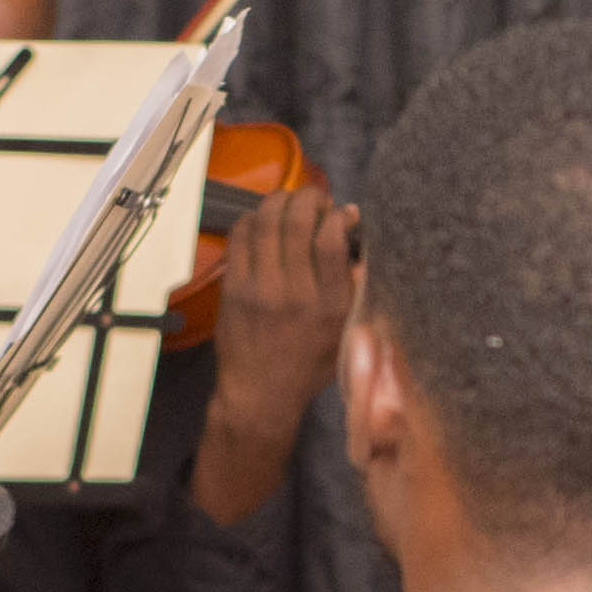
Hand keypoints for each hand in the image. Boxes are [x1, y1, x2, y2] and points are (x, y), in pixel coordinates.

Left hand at [205, 177, 364, 430]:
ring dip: (278, 201)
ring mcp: (260, 291)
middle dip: (307, 197)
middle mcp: (296, 295)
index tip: (342, 212)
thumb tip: (358, 242)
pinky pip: (240, 237)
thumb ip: (355, 289)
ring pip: (266, 223)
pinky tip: (262, 220)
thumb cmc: (309, 365)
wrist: (261, 394)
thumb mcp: (346, 333)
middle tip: (314, 197)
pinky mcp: (234, 289)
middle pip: (296, 223)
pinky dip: (252, 218)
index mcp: (330, 307)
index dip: (337, 215)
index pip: (331, 242)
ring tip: (288, 201)